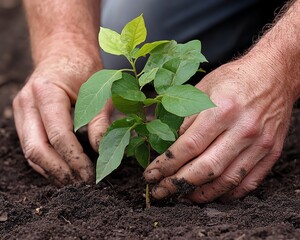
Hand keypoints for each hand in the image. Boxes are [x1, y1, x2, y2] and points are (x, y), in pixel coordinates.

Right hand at [13, 51, 110, 185]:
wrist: (64, 51)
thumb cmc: (85, 68)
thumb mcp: (100, 91)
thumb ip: (100, 122)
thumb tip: (101, 152)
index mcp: (46, 91)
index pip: (58, 135)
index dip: (74, 159)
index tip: (90, 175)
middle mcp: (27, 102)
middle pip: (36, 148)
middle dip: (59, 171)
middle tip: (82, 184)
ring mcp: (21, 110)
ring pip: (30, 151)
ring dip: (52, 170)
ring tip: (74, 182)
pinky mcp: (23, 117)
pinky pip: (31, 145)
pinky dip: (46, 162)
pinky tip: (63, 170)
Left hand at [144, 56, 293, 202]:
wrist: (273, 75)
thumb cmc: (234, 79)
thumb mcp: (203, 88)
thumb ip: (184, 117)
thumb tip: (166, 144)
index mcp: (222, 109)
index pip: (188, 146)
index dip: (166, 164)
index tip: (151, 174)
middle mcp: (243, 129)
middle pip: (206, 168)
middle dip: (178, 184)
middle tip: (161, 191)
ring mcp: (260, 144)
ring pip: (226, 181)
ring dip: (200, 194)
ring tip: (182, 196)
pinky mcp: (271, 153)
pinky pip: (248, 183)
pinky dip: (227, 194)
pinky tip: (210, 194)